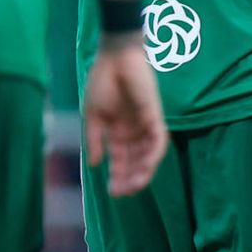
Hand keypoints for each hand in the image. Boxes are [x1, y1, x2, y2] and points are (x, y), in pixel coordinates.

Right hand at [84, 40, 168, 196]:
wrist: (114, 58)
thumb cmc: (102, 81)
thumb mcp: (93, 116)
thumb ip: (94, 139)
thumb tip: (93, 164)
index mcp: (118, 131)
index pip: (120, 159)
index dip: (117, 175)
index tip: (112, 192)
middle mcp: (134, 131)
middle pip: (136, 161)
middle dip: (130, 178)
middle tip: (123, 193)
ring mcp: (146, 124)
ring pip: (149, 154)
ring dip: (143, 171)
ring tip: (135, 185)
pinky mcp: (155, 116)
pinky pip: (158, 140)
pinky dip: (154, 154)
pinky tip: (146, 167)